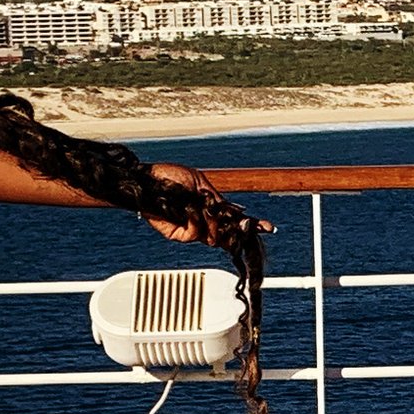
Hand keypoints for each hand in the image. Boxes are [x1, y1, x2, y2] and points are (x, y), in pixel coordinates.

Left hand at [141, 163, 270, 246]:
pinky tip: (189, 209)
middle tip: (247, 229)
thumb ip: (217, 202)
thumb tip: (233, 216)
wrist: (147, 180)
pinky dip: (195, 221)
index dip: (249, 226)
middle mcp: (202, 221)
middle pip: (227, 234)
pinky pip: (194, 233)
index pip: (233, 220)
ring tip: (201, 206)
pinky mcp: (178, 235)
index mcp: (210, 209)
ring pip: (212, 236)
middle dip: (238, 232)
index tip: (266, 228)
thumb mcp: (200, 184)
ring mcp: (191, 229)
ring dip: (212, 223)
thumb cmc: (169, 177)